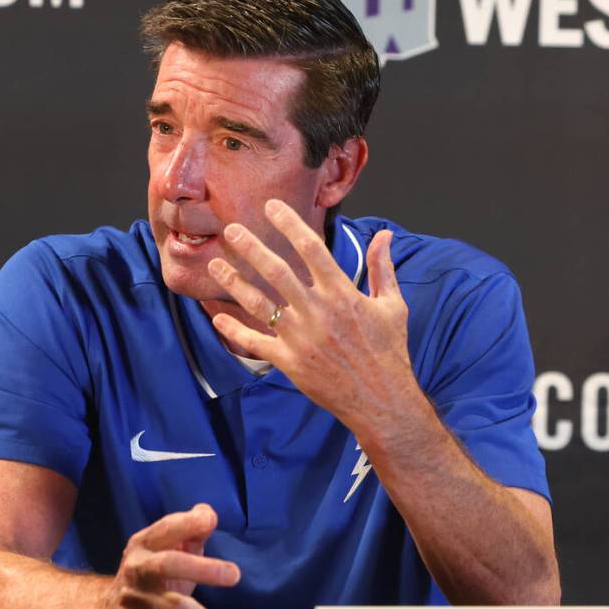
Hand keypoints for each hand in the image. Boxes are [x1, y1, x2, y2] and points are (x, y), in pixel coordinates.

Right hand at [105, 504, 241, 608]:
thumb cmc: (149, 578)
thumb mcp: (164, 552)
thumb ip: (188, 533)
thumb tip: (207, 513)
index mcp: (143, 544)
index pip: (166, 528)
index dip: (187, 522)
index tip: (210, 520)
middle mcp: (135, 569)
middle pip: (168, 565)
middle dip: (203, 569)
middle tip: (235, 574)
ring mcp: (132, 600)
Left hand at [207, 199, 421, 441]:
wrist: (382, 400)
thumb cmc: (389, 352)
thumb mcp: (393, 306)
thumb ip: (383, 268)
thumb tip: (384, 235)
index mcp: (343, 294)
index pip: (311, 249)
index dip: (289, 224)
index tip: (271, 208)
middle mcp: (318, 311)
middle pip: (277, 272)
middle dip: (252, 248)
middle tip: (232, 229)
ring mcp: (301, 337)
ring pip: (259, 303)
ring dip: (234, 282)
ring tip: (215, 264)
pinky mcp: (290, 362)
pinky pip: (255, 343)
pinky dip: (233, 331)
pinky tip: (216, 318)